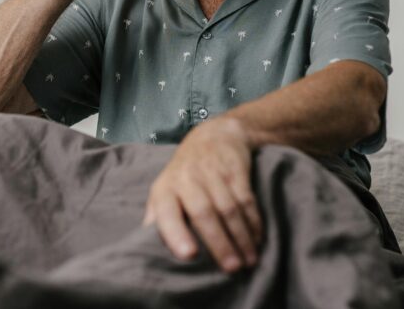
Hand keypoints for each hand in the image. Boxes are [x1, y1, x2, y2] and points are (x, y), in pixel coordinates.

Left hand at [143, 117, 262, 272]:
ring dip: (241, 237)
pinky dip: (254, 222)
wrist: (214, 135)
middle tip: (231, 268)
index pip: (167, 211)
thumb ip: (157, 217)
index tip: (189, 255)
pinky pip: (246, 199)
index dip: (176, 233)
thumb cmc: (185, 174)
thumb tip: (146, 250)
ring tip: (249, 261)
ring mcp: (213, 172)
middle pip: (204, 212)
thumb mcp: (165, 189)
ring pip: (229, 209)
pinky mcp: (235, 169)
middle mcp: (187, 178)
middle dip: (219, 242)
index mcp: (165, 189)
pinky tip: (258, 239)